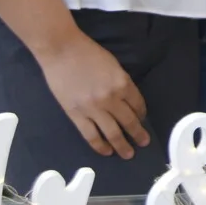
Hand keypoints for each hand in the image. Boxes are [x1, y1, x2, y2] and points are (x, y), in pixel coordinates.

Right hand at [36, 35, 149, 158]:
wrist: (61, 50)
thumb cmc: (87, 52)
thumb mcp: (113, 64)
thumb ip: (121, 82)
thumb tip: (126, 99)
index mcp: (122, 83)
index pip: (138, 104)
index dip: (142, 114)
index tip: (142, 119)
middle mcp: (111, 99)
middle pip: (129, 122)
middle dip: (138, 134)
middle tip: (143, 142)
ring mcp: (93, 109)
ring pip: (112, 133)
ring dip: (122, 146)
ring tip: (128, 154)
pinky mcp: (76, 115)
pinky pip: (91, 135)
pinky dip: (100, 146)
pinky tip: (106, 151)